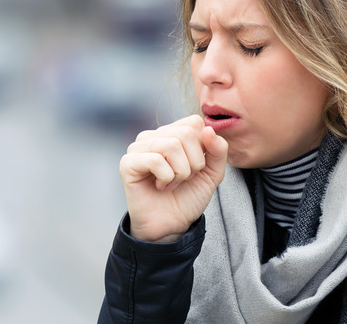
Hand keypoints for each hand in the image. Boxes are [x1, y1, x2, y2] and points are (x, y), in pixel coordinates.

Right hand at [118, 115, 227, 241]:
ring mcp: (138, 148)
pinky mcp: (128, 163)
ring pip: (171, 145)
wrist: (171, 224)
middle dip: (194, 162)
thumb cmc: (188, 196)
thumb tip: (209, 130)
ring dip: (180, 171)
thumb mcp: (213, 172)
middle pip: (185, 133)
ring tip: (173, 182)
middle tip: (185, 178)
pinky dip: (166, 177)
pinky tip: (161, 186)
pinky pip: (155, 159)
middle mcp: (154, 136)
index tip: (197, 166)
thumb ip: (218, 150)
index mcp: (173, 133)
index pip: (194, 122)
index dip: (203, 147)